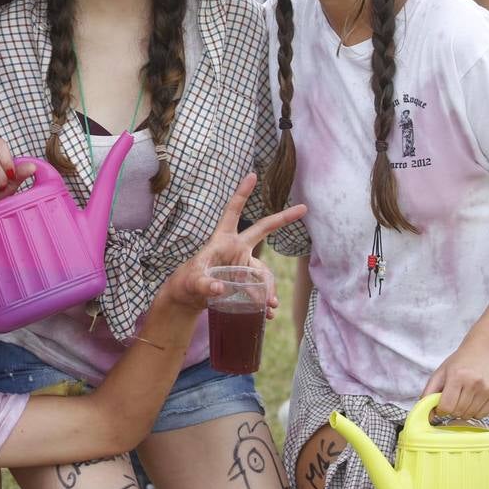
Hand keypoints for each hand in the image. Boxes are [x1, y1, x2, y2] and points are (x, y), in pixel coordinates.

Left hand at [159, 173, 306, 313]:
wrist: (187, 300)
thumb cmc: (186, 284)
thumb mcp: (191, 283)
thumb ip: (204, 285)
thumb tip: (220, 287)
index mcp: (222, 241)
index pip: (232, 212)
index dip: (242, 194)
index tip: (252, 175)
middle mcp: (236, 249)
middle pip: (262, 230)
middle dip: (282, 219)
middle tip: (303, 208)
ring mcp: (243, 264)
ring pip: (264, 269)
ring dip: (269, 287)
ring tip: (270, 306)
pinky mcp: (245, 280)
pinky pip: (262, 288)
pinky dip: (266, 300)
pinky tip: (268, 313)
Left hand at [423, 340, 488, 420]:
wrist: (483, 352)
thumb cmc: (459, 363)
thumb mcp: (440, 373)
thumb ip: (429, 392)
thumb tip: (427, 415)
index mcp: (457, 376)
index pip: (447, 406)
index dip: (441, 410)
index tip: (440, 406)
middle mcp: (474, 383)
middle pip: (458, 412)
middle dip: (451, 410)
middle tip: (452, 400)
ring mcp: (487, 389)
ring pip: (470, 416)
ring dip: (463, 412)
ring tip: (462, 399)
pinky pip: (483, 415)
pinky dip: (475, 412)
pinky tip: (473, 401)